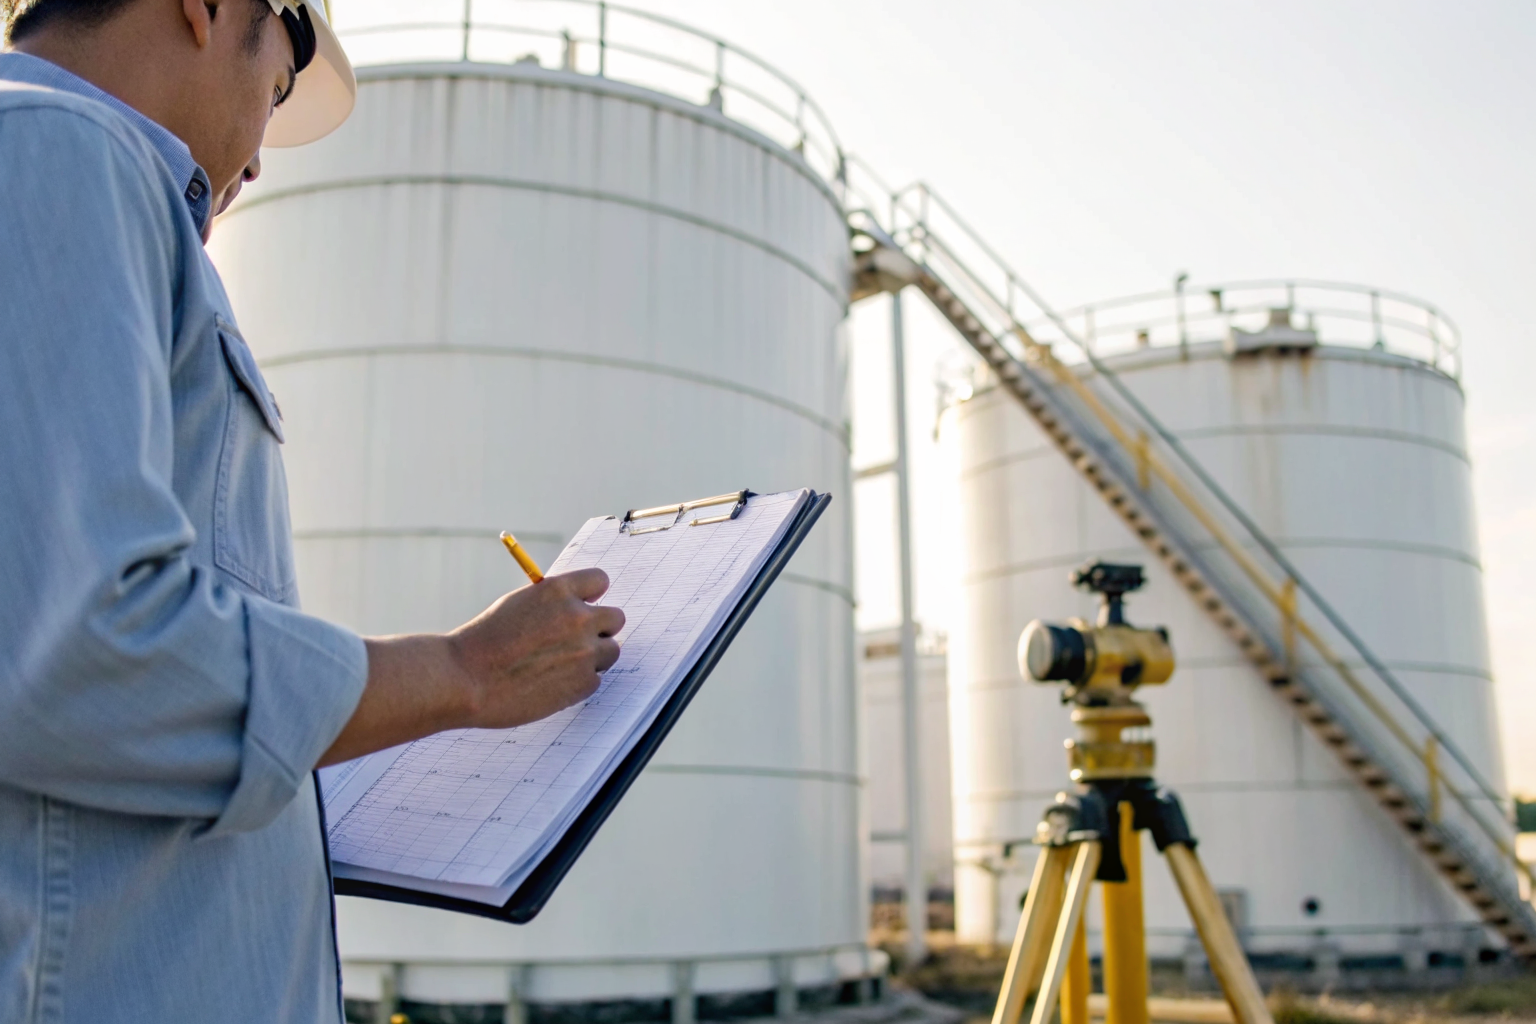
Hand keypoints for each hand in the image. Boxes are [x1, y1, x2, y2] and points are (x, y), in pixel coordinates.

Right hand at [448, 569, 623, 728]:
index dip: (591, 595)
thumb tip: (579, 606)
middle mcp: (578, 617)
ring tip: (559, 665)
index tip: (584, 605)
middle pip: (616, 618)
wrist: (464, 679)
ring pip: (611, 651)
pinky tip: (551, 683)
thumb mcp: (517, 604)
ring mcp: (585, 651)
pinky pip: (596, 679)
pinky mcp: (584, 683)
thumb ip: (552, 603)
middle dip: (599, 629)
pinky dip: (579, 683)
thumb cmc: (484, 642)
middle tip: (576, 640)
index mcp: (558, 591)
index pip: (600, 580)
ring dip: (593, 658)